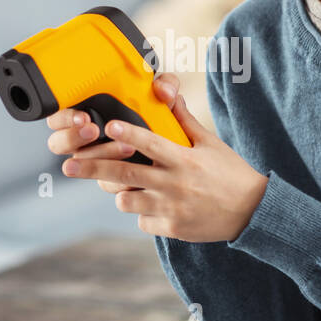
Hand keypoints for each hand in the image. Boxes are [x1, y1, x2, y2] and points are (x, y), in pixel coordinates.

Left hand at [60, 76, 269, 242]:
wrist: (252, 212)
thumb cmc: (230, 172)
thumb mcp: (210, 143)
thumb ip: (183, 120)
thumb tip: (168, 92)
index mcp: (184, 159)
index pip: (150, 143)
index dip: (127, 134)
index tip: (107, 126)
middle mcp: (174, 183)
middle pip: (123, 173)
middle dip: (92, 168)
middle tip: (68, 164)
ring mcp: (171, 208)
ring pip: (125, 199)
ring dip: (121, 191)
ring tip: (127, 185)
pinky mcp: (172, 228)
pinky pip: (141, 220)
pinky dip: (142, 213)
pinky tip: (154, 205)